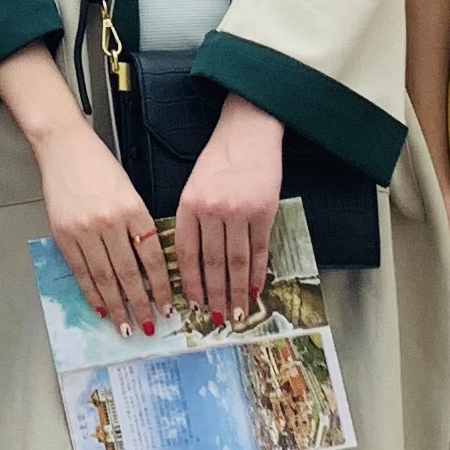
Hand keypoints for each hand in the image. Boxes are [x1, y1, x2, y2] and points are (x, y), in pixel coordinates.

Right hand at [36, 115, 174, 335]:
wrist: (64, 147)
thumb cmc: (99, 166)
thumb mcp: (130, 192)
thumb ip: (139, 226)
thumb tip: (147, 267)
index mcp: (133, 210)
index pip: (152, 258)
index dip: (159, 287)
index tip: (166, 307)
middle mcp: (110, 222)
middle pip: (128, 274)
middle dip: (140, 305)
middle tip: (148, 326)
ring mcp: (84, 230)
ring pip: (104, 278)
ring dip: (116, 307)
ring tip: (125, 327)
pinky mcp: (63, 234)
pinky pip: (80, 272)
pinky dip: (90, 293)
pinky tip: (100, 307)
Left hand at [173, 92, 284, 324]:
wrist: (248, 132)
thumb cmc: (219, 159)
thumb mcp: (194, 185)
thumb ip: (192, 219)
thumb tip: (194, 262)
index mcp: (188, 204)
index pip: (185, 253)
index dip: (189, 282)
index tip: (192, 302)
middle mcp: (212, 210)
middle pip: (212, 263)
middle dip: (213, 295)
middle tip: (214, 318)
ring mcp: (239, 212)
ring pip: (236, 262)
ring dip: (235, 291)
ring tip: (235, 312)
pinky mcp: (264, 212)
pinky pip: (259, 251)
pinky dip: (256, 274)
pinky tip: (254, 289)